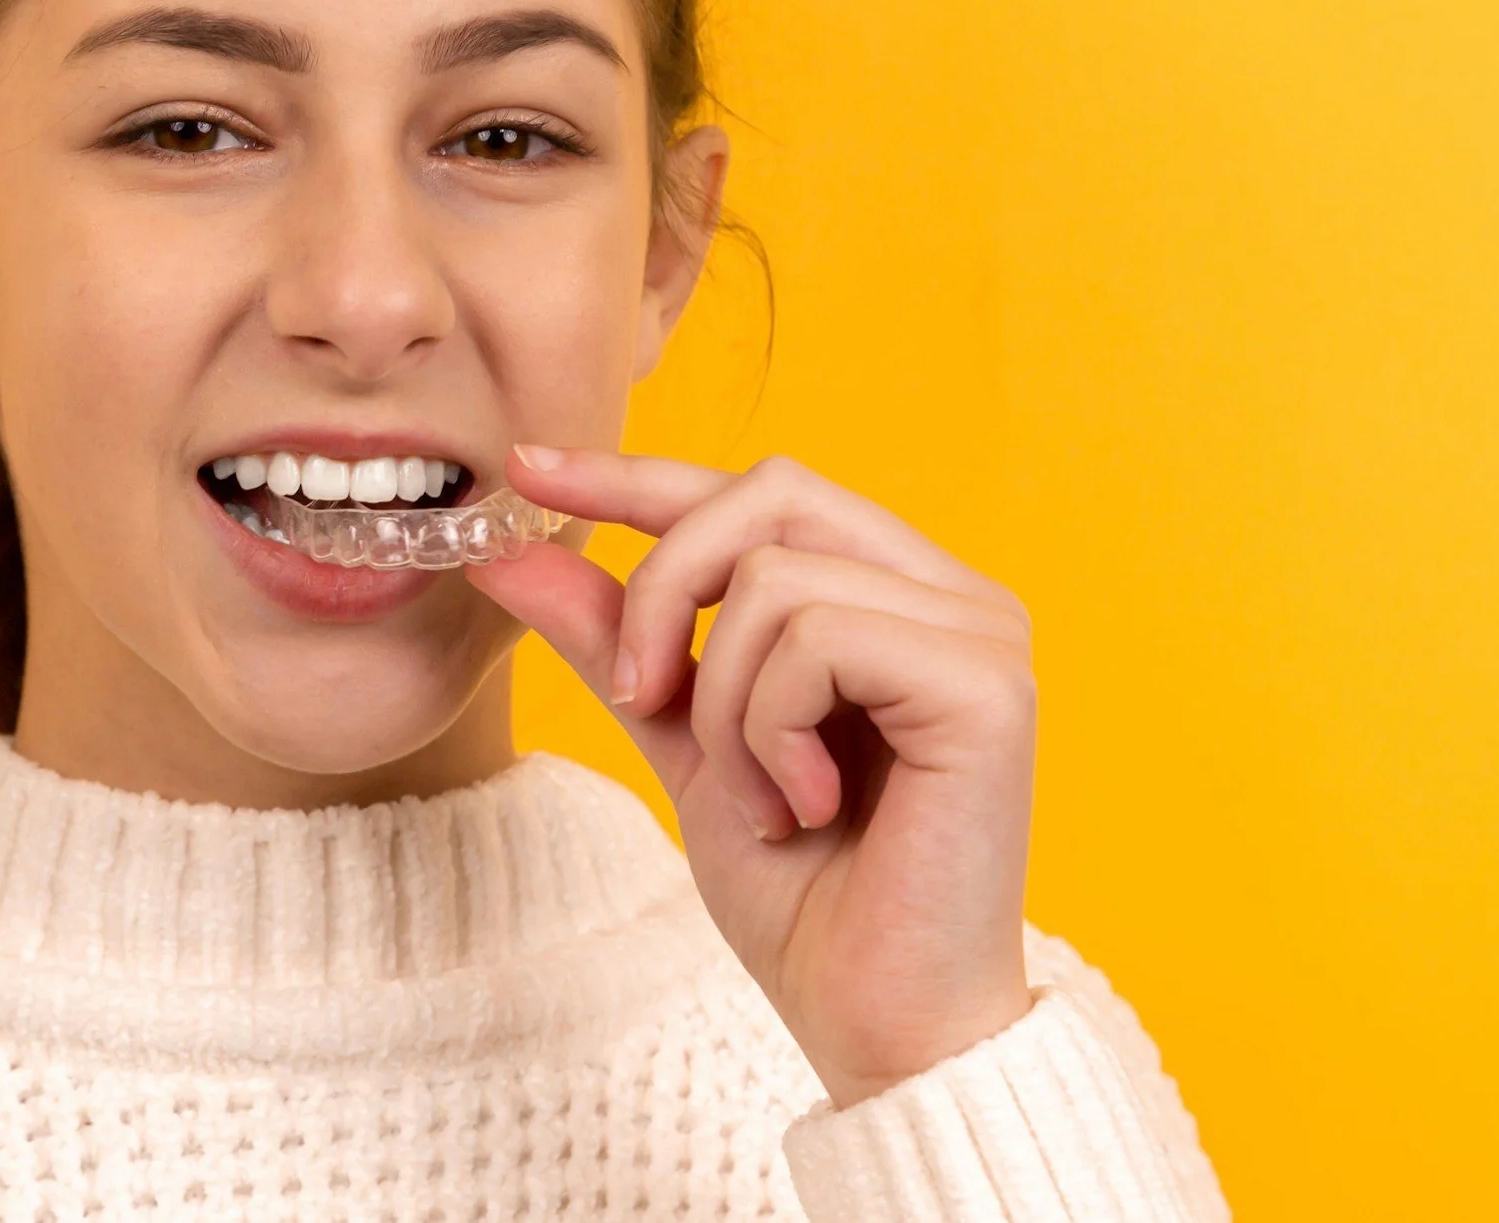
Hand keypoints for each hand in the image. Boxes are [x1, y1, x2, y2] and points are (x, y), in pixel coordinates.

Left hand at [466, 447, 1040, 1107]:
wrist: (878, 1026)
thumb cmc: (808, 897)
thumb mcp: (683, 740)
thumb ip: (619, 639)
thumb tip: (510, 547)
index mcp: (894, 593)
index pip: (757, 490)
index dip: (638, 474)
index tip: (528, 472)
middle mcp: (952, 592)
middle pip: (768, 492)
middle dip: (667, 589)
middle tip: (642, 699)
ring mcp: (980, 631)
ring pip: (775, 578)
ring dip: (723, 703)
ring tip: (764, 798)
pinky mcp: (987, 682)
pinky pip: (816, 638)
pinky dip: (770, 729)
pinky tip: (807, 805)